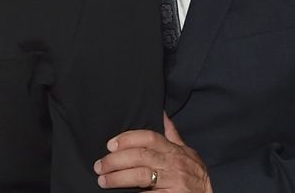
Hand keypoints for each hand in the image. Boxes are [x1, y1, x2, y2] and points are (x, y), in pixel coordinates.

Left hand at [94, 113, 211, 191]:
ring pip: (139, 176)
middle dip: (115, 161)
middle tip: (99, 166)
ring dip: (117, 178)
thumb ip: (172, 135)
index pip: (148, 137)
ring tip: (103, 180)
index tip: (110, 145)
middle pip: (139, 156)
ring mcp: (174, 182)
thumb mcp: (187, 152)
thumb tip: (162, 113)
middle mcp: (174, 164)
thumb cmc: (195, 174)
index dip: (127, 139)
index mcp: (174, 150)